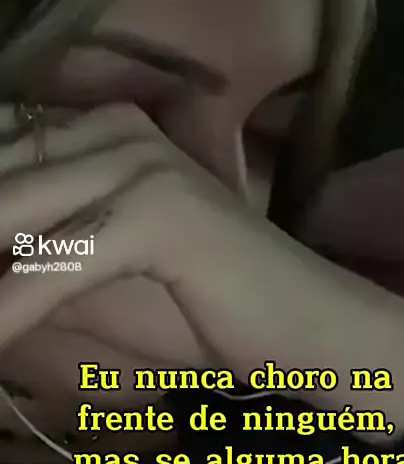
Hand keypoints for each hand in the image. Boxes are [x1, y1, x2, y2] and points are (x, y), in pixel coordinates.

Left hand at [0, 101, 403, 455]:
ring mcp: (142, 167)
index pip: (4, 154)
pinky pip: (57, 265)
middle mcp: (117, 133)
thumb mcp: (103, 275)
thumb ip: (35, 258)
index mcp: (105, 133)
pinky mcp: (161, 213)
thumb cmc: (210, 309)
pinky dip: (13, 310)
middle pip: (0, 179)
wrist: (313, 330)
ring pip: (12, 215)